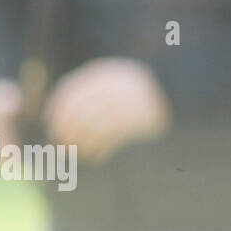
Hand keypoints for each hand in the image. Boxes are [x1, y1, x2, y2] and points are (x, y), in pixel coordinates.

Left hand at [42, 57, 171, 164]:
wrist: (180, 120)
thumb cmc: (139, 117)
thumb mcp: (115, 100)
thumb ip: (89, 102)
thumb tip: (52, 113)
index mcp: (116, 71)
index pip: (79, 85)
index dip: (60, 105)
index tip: (50, 122)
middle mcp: (129, 81)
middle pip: (87, 104)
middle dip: (68, 126)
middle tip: (59, 143)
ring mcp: (142, 98)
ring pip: (99, 121)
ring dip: (82, 140)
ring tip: (76, 154)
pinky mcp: (151, 118)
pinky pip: (116, 134)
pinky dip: (101, 148)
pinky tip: (95, 159)